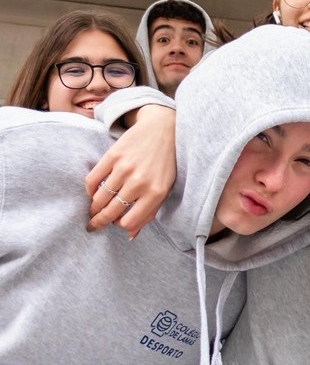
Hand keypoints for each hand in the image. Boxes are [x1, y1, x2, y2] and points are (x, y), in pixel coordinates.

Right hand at [85, 105, 176, 237]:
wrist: (163, 129)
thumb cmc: (165, 163)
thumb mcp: (164, 188)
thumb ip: (149, 211)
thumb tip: (130, 234)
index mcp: (156, 193)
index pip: (129, 221)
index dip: (119, 225)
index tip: (115, 224)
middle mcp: (140, 182)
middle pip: (111, 211)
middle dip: (98, 221)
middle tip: (92, 225)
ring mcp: (124, 168)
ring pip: (100, 198)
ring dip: (93, 207)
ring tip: (92, 210)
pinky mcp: (112, 156)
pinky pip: (92, 180)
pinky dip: (89, 190)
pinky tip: (92, 193)